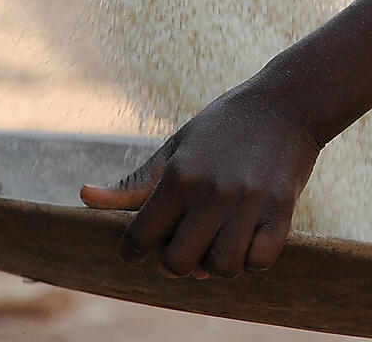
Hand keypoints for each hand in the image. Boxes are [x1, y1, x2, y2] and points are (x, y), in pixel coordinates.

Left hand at [80, 71, 319, 278]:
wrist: (287, 103)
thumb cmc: (222, 126)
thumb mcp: (175, 148)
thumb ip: (134, 184)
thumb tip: (84, 197)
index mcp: (179, 176)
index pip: (140, 238)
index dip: (132, 250)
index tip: (138, 249)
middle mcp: (211, 192)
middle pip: (177, 263)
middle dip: (174, 264)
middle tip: (182, 249)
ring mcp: (248, 202)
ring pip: (221, 268)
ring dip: (215, 265)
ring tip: (217, 246)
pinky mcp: (281, 209)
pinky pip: (260, 260)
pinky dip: (252, 259)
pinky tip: (248, 240)